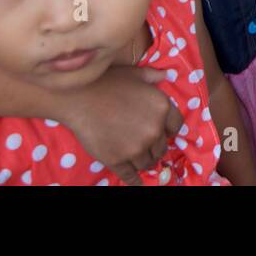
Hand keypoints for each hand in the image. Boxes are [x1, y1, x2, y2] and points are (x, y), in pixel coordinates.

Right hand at [61, 66, 183, 185]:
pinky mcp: (118, 160)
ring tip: (138, 157)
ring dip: (144, 161)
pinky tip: (137, 182)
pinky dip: (135, 180)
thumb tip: (165, 76)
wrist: (78, 97)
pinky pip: (131, 176)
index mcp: (162, 107)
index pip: (176, 126)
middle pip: (162, 147)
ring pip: (148, 162)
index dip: (168, 129)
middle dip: (155, 146)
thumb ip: (152, 76)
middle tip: (146, 144)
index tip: (163, 132)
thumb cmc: (106, 81)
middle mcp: (154, 130)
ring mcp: (136, 148)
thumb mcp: (134, 73)